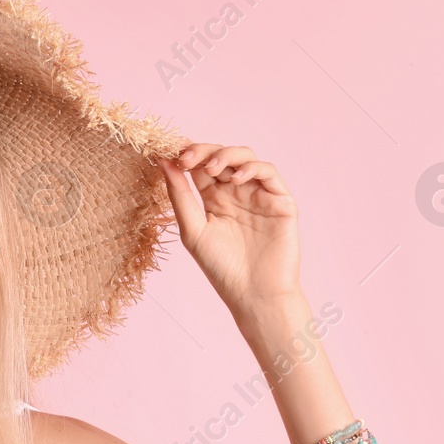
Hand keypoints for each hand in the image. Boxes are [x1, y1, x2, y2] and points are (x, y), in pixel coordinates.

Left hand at [158, 143, 301, 313]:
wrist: (254, 293)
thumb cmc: (222, 268)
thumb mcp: (192, 229)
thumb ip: (180, 195)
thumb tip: (162, 161)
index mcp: (214, 200)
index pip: (200, 166)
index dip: (187, 154)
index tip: (169, 150)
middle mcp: (236, 193)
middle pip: (221, 156)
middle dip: (203, 151)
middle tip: (186, 157)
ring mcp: (259, 194)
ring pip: (246, 158)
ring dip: (227, 155)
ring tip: (212, 168)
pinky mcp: (280, 200)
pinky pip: (268, 172)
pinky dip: (252, 168)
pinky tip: (235, 179)